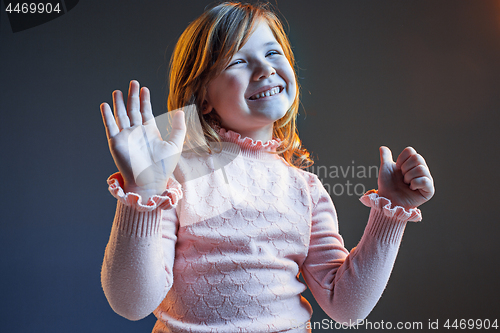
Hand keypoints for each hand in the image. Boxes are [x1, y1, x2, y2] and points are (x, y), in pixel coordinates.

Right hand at [100, 80, 185, 199]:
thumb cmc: (163, 168)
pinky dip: (107, 116)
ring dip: (119, 103)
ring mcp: (126, 137)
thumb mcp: (175, 144)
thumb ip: (179, 127)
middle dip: (133, 96)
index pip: (146, 112)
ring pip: (121, 116)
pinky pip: (111, 126)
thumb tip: (181, 111)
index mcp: (150, 133)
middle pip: (133, 110)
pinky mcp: (116, 143)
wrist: (149, 182)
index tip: (144, 88)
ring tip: (118, 91)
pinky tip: (106, 105)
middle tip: (133, 82)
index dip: (144, 100)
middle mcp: (137, 133)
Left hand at [377, 146, 433, 208]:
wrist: (387, 200)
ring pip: (421, 168)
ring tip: (406, 184)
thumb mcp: (385, 169)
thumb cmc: (387, 186)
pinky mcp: (429, 190)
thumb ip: (385, 157)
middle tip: (402, 177)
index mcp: (412, 164)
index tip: (397, 168)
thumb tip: (383, 147)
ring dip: (408, 177)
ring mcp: (426, 180)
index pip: (411, 151)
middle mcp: (421, 170)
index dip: (401, 159)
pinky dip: (415, 183)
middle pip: (417, 158)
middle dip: (405, 168)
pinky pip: (425, 180)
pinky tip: (411, 188)